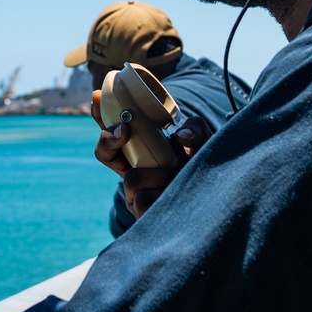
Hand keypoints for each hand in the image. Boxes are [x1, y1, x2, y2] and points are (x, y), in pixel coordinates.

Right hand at [92, 89, 213, 218]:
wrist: (212, 201)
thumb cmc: (201, 168)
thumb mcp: (203, 142)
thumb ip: (196, 129)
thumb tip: (179, 136)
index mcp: (137, 149)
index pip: (111, 130)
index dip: (100, 114)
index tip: (98, 96)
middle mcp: (130, 170)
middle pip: (103, 153)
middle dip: (110, 139)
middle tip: (125, 130)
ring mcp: (134, 194)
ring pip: (130, 179)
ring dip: (157, 173)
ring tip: (176, 175)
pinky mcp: (140, 215)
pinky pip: (142, 201)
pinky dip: (161, 193)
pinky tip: (173, 193)